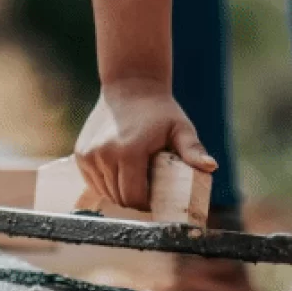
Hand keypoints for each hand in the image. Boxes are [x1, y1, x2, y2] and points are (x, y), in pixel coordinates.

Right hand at [74, 80, 215, 209]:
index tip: (156, 199)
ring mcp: (89, 155)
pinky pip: (94, 182)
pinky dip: (106, 183)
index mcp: (129, 152)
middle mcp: (104, 155)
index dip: (147, 204)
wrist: (130, 86)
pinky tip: (119, 172)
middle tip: (148, 191)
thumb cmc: (160, 111)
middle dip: (134, 200)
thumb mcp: (180, 129)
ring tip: (134, 179)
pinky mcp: (81, 155)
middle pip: (119, 197)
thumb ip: (193, 150)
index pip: (134, 197)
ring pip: (105, 192)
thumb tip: (211, 167)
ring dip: (119, 192)